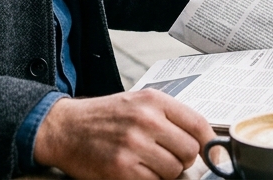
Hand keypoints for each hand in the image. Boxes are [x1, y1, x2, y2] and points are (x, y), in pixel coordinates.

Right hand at [33, 89, 214, 179]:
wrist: (65, 127)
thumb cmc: (105, 117)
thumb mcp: (139, 103)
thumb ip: (169, 117)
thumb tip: (203, 141)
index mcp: (154, 100)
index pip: (198, 125)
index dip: (208, 144)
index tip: (208, 154)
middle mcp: (146, 120)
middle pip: (189, 151)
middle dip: (182, 159)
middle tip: (166, 157)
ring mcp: (133, 145)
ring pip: (174, 170)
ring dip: (165, 172)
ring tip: (147, 163)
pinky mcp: (120, 168)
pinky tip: (134, 170)